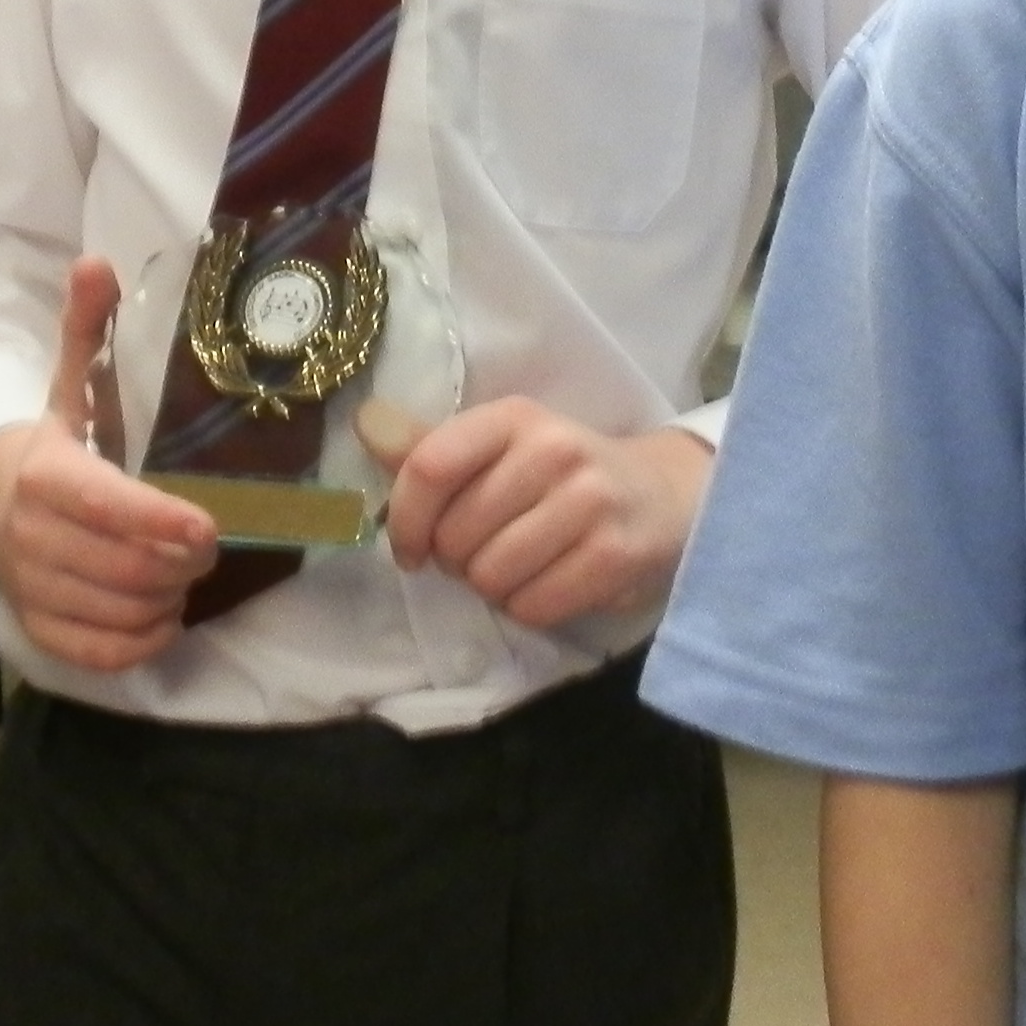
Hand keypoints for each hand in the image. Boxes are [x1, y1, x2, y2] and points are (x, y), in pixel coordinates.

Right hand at [0, 255, 215, 671]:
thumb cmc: (50, 441)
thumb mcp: (68, 383)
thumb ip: (88, 329)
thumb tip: (97, 263)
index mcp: (43, 474)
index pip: (103, 506)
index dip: (158, 522)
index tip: (208, 528)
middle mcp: (30, 536)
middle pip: (123, 567)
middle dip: (179, 562)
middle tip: (208, 544)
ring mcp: (31, 587)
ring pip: (118, 611)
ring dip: (166, 598)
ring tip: (184, 573)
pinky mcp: (37, 628)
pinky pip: (99, 652)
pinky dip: (141, 642)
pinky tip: (162, 615)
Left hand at [377, 401, 709, 626]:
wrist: (661, 495)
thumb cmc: (561, 476)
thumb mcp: (502, 448)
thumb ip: (432, 448)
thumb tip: (365, 426)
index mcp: (513, 418)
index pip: (430, 467)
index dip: (406, 520)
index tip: (411, 552)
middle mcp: (553, 450)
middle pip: (456, 536)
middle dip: (457, 561)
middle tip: (486, 551)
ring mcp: (589, 502)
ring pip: (491, 577)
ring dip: (494, 588)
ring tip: (520, 566)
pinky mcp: (614, 554)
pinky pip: (533, 606)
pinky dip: (530, 607)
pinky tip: (550, 583)